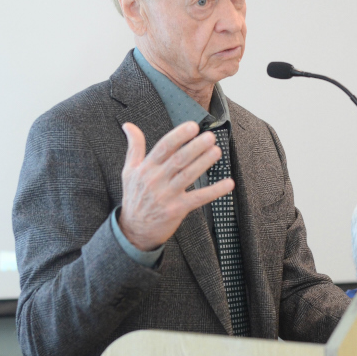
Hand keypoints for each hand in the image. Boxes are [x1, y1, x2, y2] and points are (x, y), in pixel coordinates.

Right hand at [118, 121, 234, 250]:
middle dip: (195, 147)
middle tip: (210, 137)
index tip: (192, 126)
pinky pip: (199, 198)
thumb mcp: (129, 171)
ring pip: (188, 175)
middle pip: (178, 160)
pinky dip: (214, 191)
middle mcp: (156, 180)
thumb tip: (128, 125)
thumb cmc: (134, 197)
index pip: (164, 147)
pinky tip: (228, 183)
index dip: (179, 136)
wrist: (134, 230)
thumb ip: (134, 147)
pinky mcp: (177, 209)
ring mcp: (167, 195)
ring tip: (217, 151)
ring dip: (204, 163)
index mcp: (146, 168)